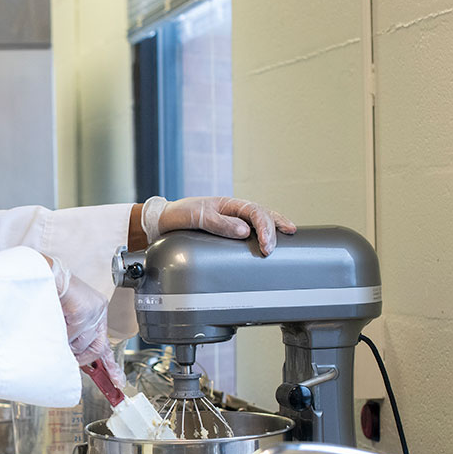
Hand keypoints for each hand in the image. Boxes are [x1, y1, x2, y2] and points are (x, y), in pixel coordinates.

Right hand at [47, 256, 124, 385]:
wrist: (44, 275)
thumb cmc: (51, 294)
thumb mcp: (67, 318)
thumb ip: (73, 336)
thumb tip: (73, 356)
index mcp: (97, 310)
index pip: (106, 343)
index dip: (111, 365)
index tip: (117, 380)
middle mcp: (99, 310)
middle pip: (98, 347)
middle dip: (84, 358)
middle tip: (71, 359)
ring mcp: (93, 311)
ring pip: (84, 343)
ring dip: (68, 343)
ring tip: (58, 331)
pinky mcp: (84, 312)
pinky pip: (73, 334)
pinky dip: (63, 335)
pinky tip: (58, 324)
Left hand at [144, 196, 296, 255]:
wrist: (163, 220)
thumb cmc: (179, 214)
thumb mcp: (197, 217)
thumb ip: (219, 223)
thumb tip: (244, 231)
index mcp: (229, 204)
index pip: (255, 212)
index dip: (264, 228)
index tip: (267, 245)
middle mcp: (234, 211)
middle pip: (263, 216)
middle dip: (273, 230)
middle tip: (273, 249)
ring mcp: (232, 221)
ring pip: (260, 221)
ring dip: (275, 228)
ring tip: (290, 234)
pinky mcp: (228, 232)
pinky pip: (250, 231)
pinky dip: (263, 234)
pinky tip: (270, 241)